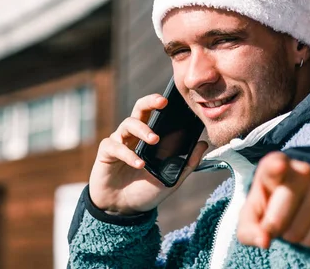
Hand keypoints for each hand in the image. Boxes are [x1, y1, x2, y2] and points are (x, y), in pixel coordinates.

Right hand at [89, 94, 207, 214]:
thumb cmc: (145, 191)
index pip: (154, 113)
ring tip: (154, 140)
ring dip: (142, 130)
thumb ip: (186, 163)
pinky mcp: (106, 153)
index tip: (173, 99)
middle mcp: (133, 135)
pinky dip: (128, 154)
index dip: (161, 103)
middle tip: (162, 102)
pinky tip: (139, 163)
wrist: (124, 210)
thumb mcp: (170, 179)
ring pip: (128, 124)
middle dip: (150, 102)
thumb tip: (203, 144)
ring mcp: (119, 142)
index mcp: (148, 137)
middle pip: (139, 109)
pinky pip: (115, 146)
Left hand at [237, 152, 309, 248]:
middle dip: (272, 226)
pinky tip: (302, 226)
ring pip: (297, 229)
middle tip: (270, 224)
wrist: (292, 201)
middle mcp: (300, 170)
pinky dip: (304, 241)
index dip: (276, 167)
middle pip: (281, 211)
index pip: (275, 164)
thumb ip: (249, 229)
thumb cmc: (266, 204)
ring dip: (288, 235)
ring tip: (287, 221)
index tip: (278, 166)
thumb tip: (264, 242)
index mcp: (273, 165)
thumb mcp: (251, 214)